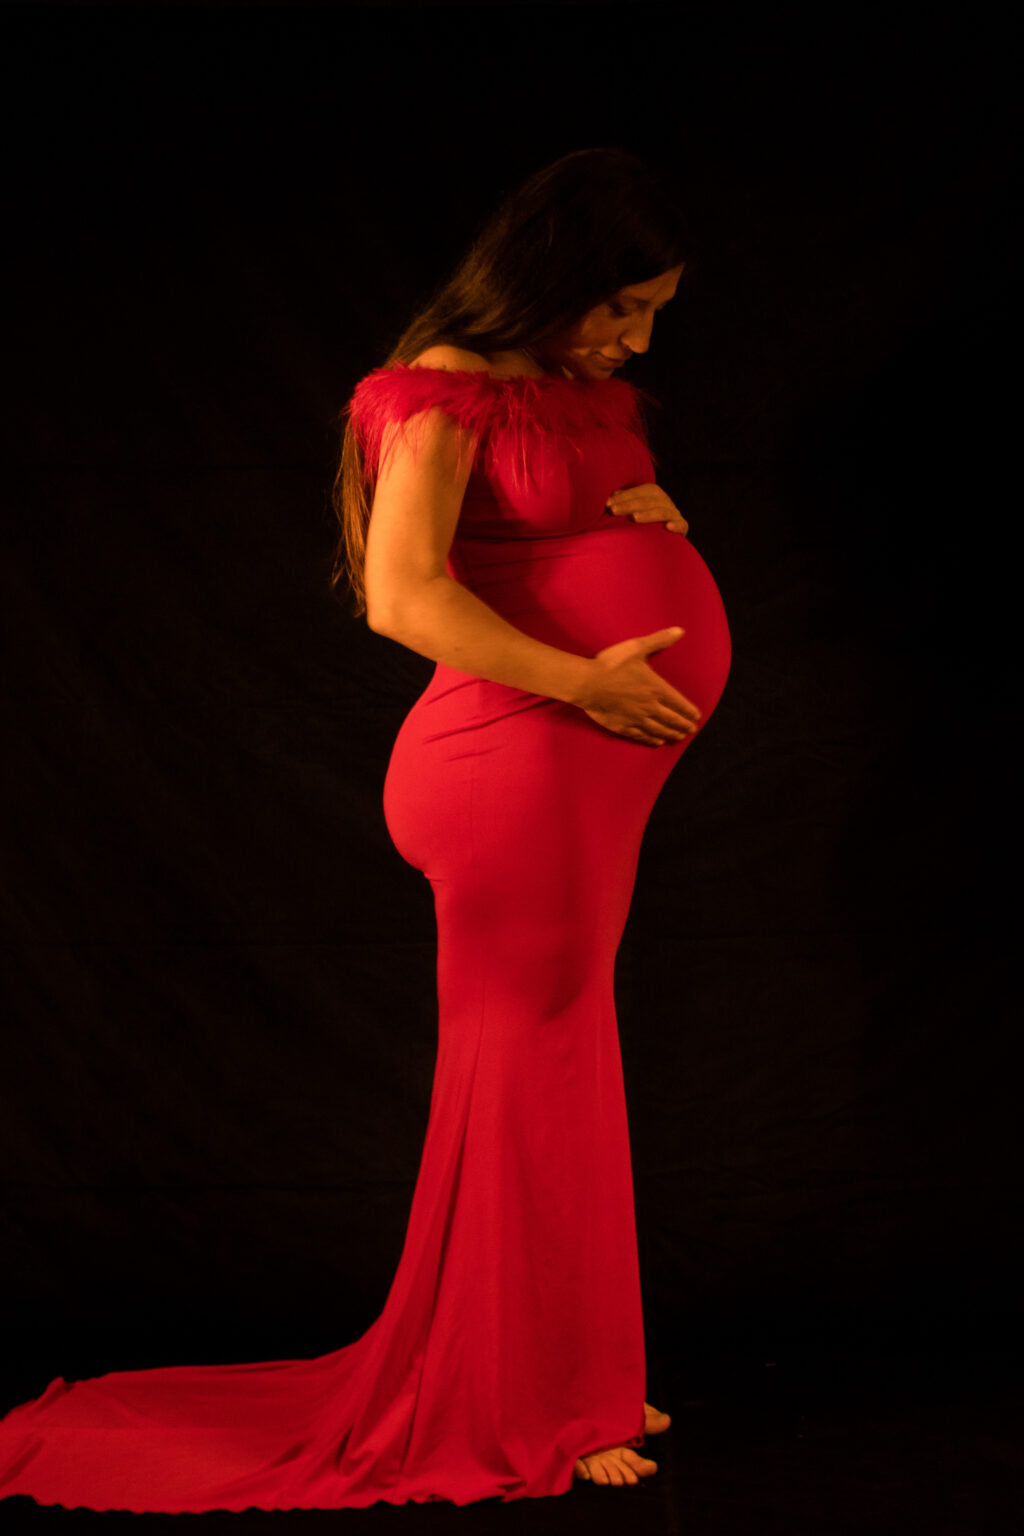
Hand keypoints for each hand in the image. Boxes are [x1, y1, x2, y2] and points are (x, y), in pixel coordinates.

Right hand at [577, 628, 701, 746]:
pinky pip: (641, 736)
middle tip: (691, 730)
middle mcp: (649, 706)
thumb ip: (659, 640)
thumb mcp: (637, 647)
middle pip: (671, 720)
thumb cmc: (611, 664)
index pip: (679, 703)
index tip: (696, 716)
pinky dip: (651, 740)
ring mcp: (636, 718)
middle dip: (683, 726)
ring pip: (658, 730)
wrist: (587, 683)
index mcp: (656, 688)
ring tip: (679, 737)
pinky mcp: (622, 726)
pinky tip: (657, 742)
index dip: (689, 711)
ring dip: (671, 734)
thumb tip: (680, 630)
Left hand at [606, 483, 688, 534]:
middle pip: (650, 500)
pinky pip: (682, 525)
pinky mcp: (682, 528)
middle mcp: (666, 502)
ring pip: (663, 512)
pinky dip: (676, 525)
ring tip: (634, 518)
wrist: (660, 544)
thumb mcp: (631, 512)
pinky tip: (667, 527)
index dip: (625, 496)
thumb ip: (623, 503)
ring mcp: (674, 514)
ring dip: (648, 514)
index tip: (608, 504)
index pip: (641, 491)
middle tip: (613, 511)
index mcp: (655, 494)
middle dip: (630, 504)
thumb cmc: (641, 525)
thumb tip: (611, 497)